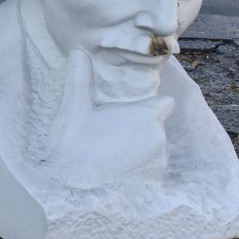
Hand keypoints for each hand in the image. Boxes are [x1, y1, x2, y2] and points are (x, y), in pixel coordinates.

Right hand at [45, 49, 171, 188]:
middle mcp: (160, 136)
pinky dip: (141, 171)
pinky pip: (153, 170)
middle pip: (156, 127)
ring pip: (155, 149)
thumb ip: (80, 77)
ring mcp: (160, 161)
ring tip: (111, 155)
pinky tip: (118, 172)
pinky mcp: (156, 182)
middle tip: (110, 136)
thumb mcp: (74, 107)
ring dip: (141, 151)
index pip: (164, 104)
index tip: (129, 113)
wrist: (73, 188)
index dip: (149, 107)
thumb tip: (78, 50)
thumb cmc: (74, 144)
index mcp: (146, 114)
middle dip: (139, 129)